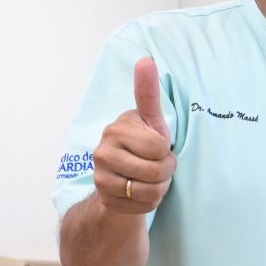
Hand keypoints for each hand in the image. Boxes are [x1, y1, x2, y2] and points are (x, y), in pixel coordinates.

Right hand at [93, 57, 174, 215]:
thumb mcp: (152, 121)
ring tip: (148, 178)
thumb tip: (146, 59)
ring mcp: (100, 174)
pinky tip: (139, 193)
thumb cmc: (144, 146)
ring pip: (151, 190)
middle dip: (166, 171)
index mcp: (118, 127)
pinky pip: (143, 205)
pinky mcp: (103, 196)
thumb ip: (148, 94)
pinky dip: (149, 203)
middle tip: (156, 165)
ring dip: (159, 188)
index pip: (158, 145)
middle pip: (158, 169)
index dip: (164, 150)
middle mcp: (103, 148)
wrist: (122, 181)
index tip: (155, 145)